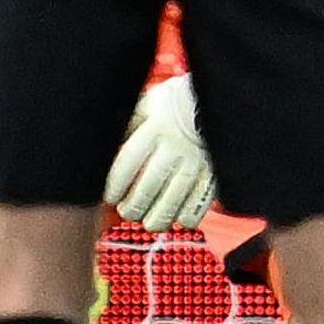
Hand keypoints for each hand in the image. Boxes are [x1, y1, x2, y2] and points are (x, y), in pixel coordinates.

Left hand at [104, 73, 216, 232]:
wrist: (216, 99)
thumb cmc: (172, 104)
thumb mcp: (144, 106)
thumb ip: (128, 129)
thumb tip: (107, 152)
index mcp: (154, 129)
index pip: (128, 163)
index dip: (115, 185)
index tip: (110, 197)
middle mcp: (175, 148)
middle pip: (150, 186)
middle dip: (135, 206)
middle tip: (127, 212)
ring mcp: (197, 162)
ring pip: (176, 198)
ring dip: (159, 217)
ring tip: (149, 224)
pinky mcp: (215, 173)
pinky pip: (202, 201)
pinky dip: (189, 216)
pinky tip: (179, 221)